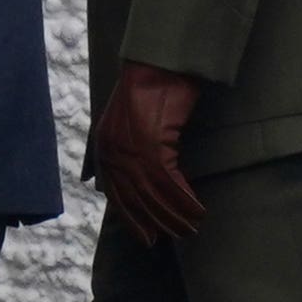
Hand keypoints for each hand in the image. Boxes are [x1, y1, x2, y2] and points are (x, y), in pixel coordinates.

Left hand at [93, 60, 207, 246]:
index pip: (116, 193)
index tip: (147, 237)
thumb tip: (121, 180)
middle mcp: (113, 149)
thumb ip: (121, 148)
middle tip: (176, 236)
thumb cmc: (149, 89)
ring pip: (153, 193)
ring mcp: (131, 146)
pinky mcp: (153, 141)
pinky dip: (184, 199)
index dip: (132, 218)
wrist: (159, 63)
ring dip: (175, 214)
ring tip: (191, 227)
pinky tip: (198, 210)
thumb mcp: (126, 121)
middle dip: (156, 221)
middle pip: (135, 197)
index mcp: (104, 146)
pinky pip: (169, 182)